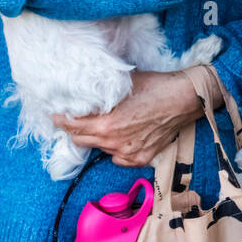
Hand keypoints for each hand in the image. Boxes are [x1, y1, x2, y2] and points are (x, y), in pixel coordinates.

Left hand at [52, 70, 202, 167]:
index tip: (56, 115)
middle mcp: (114, 142)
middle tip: (78, 119)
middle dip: (76, 130)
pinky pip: (118, 158)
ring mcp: (127, 153)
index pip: (72, 126)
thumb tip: (84, 91)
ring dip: (98, 138)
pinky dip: (116, 149)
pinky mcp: (141, 158)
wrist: (185, 98)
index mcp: (106, 124)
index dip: (61, 120)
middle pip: (80, 141)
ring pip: (100, 148)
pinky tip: (122, 136)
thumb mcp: (122, 83)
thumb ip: (101, 93)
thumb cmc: (155, 86)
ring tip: (107, 124)